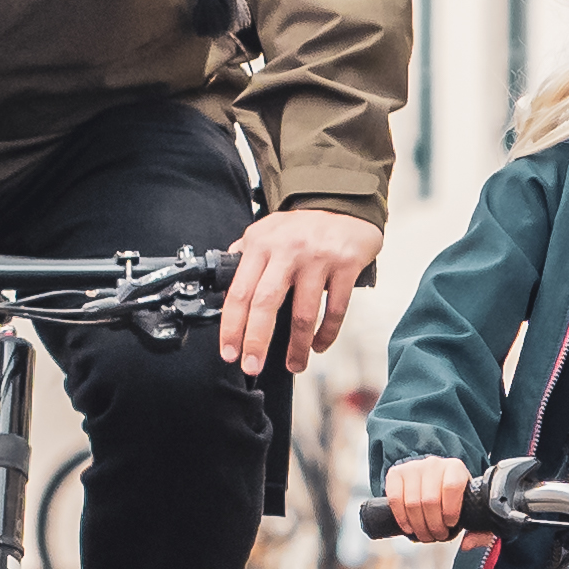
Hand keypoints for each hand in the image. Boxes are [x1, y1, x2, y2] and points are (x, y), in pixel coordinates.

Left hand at [220, 207, 379, 375]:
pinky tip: (319, 345)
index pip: (239, 292)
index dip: (231, 326)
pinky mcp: (346, 264)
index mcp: (261, 245)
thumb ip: (245, 256)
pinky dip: (327, 333)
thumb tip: (223, 283)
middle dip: (256, 341)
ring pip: (303, 313)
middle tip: (252, 367)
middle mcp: (287, 250)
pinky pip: (335, 309)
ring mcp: (318, 258)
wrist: (344, 201)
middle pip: (265, 304)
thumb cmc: (301, 225)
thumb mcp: (266, 231)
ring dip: (298, 347)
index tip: (229, 352)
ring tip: (294, 365)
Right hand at [381, 454, 471, 542]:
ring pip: (412, 503)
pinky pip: (395, 499)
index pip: (452, 487)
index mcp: (455, 468)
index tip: (451, 524)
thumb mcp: (470, 508)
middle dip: (433, 525)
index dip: (451, 511)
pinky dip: (401, 518)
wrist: (433, 480)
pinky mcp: (395, 474)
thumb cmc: (453, 497)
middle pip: (430, 500)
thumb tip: (467, 544)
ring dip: (418, 526)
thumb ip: (478, 530)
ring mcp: (412, 467)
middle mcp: (433, 464)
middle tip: (437, 535)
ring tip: (425, 534)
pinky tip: (409, 527)